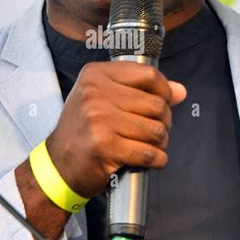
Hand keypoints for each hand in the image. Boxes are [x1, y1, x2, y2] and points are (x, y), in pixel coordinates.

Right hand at [45, 61, 185, 198]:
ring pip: (156, 130)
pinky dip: (157, 160)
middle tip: (154, 131)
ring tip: (150, 145)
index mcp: (95, 75)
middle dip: (164, 122)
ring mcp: (99, 120)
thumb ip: (142, 91)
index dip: (165, 91)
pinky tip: (151, 160)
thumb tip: (181, 91)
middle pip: (156, 104)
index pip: (148, 75)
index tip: (164, 102)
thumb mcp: (104, 99)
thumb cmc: (84, 130)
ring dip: (160, 143)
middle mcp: (95, 93)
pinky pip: (149, 153)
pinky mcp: (104, 146)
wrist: (58, 164)